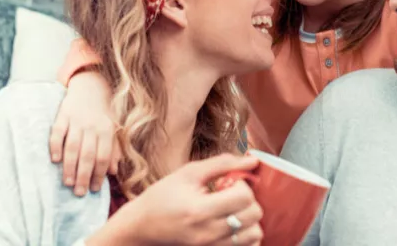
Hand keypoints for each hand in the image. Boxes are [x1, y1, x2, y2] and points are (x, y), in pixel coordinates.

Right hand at [49, 71, 118, 195]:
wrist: (91, 87)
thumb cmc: (102, 114)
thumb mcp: (112, 130)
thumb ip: (113, 150)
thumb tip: (112, 172)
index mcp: (107, 131)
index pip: (103, 156)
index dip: (99, 174)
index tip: (94, 190)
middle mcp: (92, 126)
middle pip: (87, 155)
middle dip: (83, 176)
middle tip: (79, 193)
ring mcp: (76, 121)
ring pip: (72, 147)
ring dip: (69, 166)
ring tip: (67, 182)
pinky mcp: (62, 115)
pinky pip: (57, 132)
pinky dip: (56, 146)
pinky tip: (55, 160)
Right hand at [89, 154, 263, 245]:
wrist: (141, 227)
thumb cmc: (162, 197)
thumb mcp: (188, 173)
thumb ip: (222, 164)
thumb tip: (253, 161)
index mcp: (200, 210)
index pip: (245, 197)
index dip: (242, 185)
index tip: (229, 182)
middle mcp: (208, 232)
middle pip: (254, 216)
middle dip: (249, 200)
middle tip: (232, 195)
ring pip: (255, 235)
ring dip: (250, 219)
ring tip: (232, 210)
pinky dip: (245, 235)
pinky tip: (232, 224)